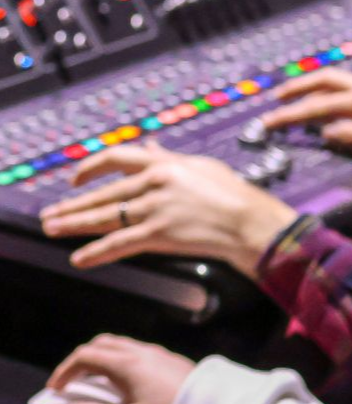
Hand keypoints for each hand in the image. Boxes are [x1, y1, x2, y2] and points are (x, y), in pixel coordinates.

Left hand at [40, 142, 296, 276]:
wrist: (250, 221)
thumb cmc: (233, 194)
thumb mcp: (200, 166)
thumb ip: (169, 157)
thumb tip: (150, 144)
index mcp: (164, 163)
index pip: (116, 158)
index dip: (90, 168)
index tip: (75, 179)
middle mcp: (155, 183)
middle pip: (103, 194)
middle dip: (71, 205)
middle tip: (49, 215)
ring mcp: (156, 209)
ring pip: (104, 218)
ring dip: (74, 224)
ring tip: (52, 229)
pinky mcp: (160, 235)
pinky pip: (120, 244)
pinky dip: (97, 252)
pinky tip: (79, 259)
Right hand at [48, 334, 193, 403]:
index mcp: (126, 364)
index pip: (85, 356)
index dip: (65, 370)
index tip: (56, 388)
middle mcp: (140, 351)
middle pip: (101, 344)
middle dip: (81, 360)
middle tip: (72, 381)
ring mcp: (156, 353)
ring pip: (120, 345)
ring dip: (100, 359)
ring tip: (94, 382)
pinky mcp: (169, 359)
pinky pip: (135, 351)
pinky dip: (118, 360)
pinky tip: (122, 381)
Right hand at [262, 70, 351, 154]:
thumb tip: (325, 131)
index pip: (317, 106)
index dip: (291, 114)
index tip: (268, 123)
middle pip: (324, 80)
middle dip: (298, 87)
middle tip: (277, 98)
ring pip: (337, 80)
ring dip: (314, 86)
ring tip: (297, 95)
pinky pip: (349, 86)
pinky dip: (332, 91)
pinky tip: (330, 103)